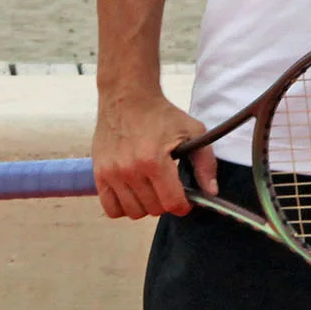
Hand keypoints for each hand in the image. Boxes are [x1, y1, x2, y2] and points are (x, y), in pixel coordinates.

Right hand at [92, 89, 213, 218]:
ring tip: (150, 189)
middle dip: (165, 202)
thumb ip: (206, 163)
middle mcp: (130, 170)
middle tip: (167, 187)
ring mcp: (112, 173)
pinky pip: (111, 209)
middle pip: (153, 209)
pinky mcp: (99, 174)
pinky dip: (123, 207)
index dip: (183, 205)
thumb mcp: (192, 131)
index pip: (171, 203)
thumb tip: (211, 192)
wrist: (127, 97)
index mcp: (154, 160)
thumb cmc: (161, 114)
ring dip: (146, 205)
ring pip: (133, 212)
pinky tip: (132, 193)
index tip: (184, 199)